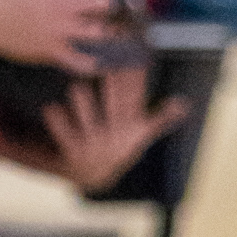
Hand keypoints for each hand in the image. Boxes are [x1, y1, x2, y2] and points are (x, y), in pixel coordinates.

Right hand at [0, 0, 122, 67]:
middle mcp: (62, 12)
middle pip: (102, 9)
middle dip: (107, 8)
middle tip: (104, 10)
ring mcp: (58, 34)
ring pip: (95, 34)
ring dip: (101, 31)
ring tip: (99, 30)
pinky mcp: (51, 52)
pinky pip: (77, 61)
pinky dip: (88, 62)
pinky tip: (95, 61)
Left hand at [40, 72, 187, 194]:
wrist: (93, 179)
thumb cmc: (116, 147)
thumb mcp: (140, 134)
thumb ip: (161, 117)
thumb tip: (185, 104)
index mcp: (130, 126)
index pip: (135, 98)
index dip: (137, 79)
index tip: (137, 58)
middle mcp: (114, 136)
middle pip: (115, 108)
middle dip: (113, 89)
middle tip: (108, 68)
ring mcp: (93, 145)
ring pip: (89, 121)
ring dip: (83, 105)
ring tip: (77, 87)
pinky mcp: (72, 154)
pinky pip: (64, 135)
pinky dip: (57, 122)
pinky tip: (50, 108)